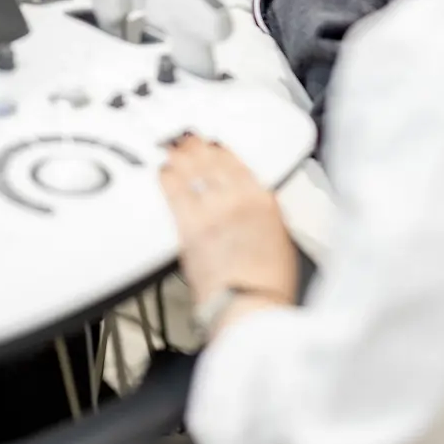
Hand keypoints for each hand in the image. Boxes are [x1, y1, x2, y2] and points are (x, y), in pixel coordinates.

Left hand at [160, 135, 297, 311]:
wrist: (249, 304)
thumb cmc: (269, 282)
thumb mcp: (280, 237)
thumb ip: (263, 214)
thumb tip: (251, 205)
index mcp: (263, 200)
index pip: (238, 164)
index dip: (222, 151)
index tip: (214, 145)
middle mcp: (236, 199)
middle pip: (212, 163)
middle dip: (198, 148)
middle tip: (188, 138)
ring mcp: (210, 212)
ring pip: (192, 173)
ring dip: (182, 157)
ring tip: (173, 148)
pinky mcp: (189, 229)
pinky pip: (175, 195)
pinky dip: (169, 180)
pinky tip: (164, 172)